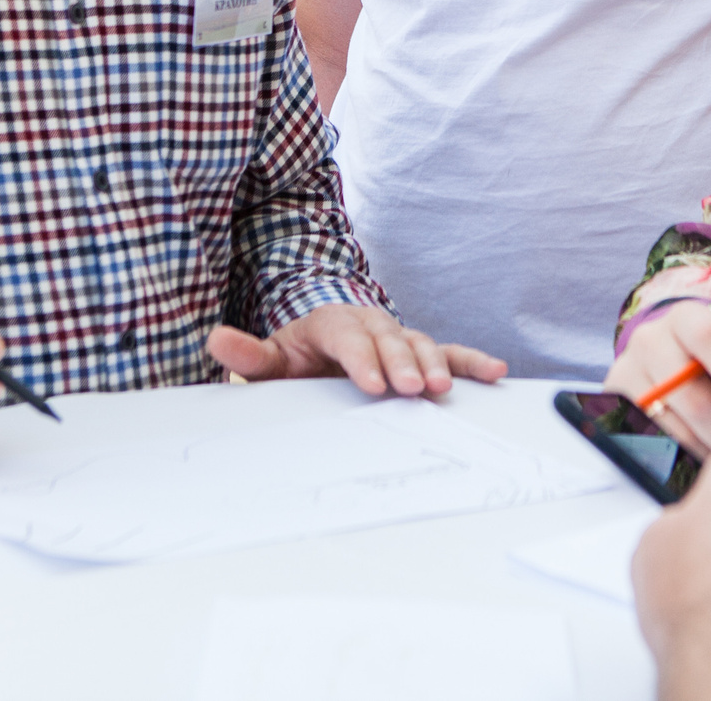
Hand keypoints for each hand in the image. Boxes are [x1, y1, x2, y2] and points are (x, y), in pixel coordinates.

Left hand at [206, 304, 506, 396]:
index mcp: (333, 323)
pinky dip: (471, 360)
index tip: (373, 384)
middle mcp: (371, 323)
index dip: (362, 359)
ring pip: (420, 342)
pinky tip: (494, 371)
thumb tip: (216, 339)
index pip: (348, 338)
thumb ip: (248, 353)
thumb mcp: (271, 357)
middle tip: (413, 388)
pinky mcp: (420, 349)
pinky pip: (449, 350)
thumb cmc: (300, 355)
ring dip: (435, 363)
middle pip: (389, 338)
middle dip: (403, 363)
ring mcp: (398, 335)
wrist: (325, 338)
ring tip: (444, 387)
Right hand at [605, 304, 710, 457]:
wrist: (661, 366)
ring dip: (706, 448)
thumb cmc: (705, 361)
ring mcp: (626, 371)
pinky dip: (679, 453)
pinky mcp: (613, 402)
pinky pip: (650, 438)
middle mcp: (649, 339)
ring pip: (671, 423)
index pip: (710, 338)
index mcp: (684, 318)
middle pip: (691, 392)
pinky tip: (699, 458)